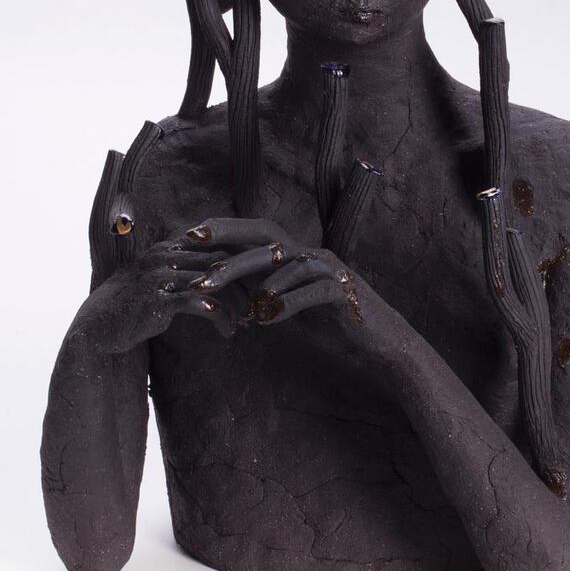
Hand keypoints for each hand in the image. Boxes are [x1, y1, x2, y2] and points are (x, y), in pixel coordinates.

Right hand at [71, 236, 247, 352]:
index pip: (214, 247)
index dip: (238, 263)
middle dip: (243, 283)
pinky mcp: (159, 300)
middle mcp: (164, 257)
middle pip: (218, 262)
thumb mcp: (155, 280)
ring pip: (213, 284)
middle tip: (259, 302)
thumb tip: (215, 273)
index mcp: (167, 248)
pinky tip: (227, 330)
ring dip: (234, 304)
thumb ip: (180, 270)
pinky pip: (199, 304)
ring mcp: (160, 276)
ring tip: (245, 321)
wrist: (99, 326)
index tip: (257, 281)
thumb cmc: (131, 305)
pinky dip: (219, 317)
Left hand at [182, 217, 364, 328]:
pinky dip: (288, 303)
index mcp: (296, 256)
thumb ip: (263, 296)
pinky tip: (266, 319)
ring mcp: (331, 270)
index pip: (256, 234)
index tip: (189, 235)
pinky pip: (314, 291)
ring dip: (254, 279)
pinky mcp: (346, 291)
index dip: (225, 230)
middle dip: (229, 239)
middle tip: (195, 249)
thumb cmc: (332, 323)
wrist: (380, 340)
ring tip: (223, 295)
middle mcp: (312, 255)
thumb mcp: (291, 307)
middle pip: (267, 237)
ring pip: (287, 262)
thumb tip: (228, 297)